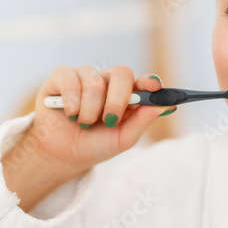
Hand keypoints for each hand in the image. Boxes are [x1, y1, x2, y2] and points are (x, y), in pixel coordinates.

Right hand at [31, 65, 171, 173]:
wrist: (61, 155)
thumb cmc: (94, 145)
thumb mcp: (121, 139)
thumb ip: (142, 122)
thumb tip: (166, 105)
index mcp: (125, 95)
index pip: (142, 81)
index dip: (149, 81)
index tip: (154, 86)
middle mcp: (106, 81)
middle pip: (122, 73)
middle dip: (117, 99)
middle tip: (109, 120)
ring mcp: (84, 76)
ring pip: (94, 82)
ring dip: (90, 110)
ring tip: (83, 123)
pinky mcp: (61, 77)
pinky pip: (70, 80)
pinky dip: (71, 102)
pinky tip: (69, 113)